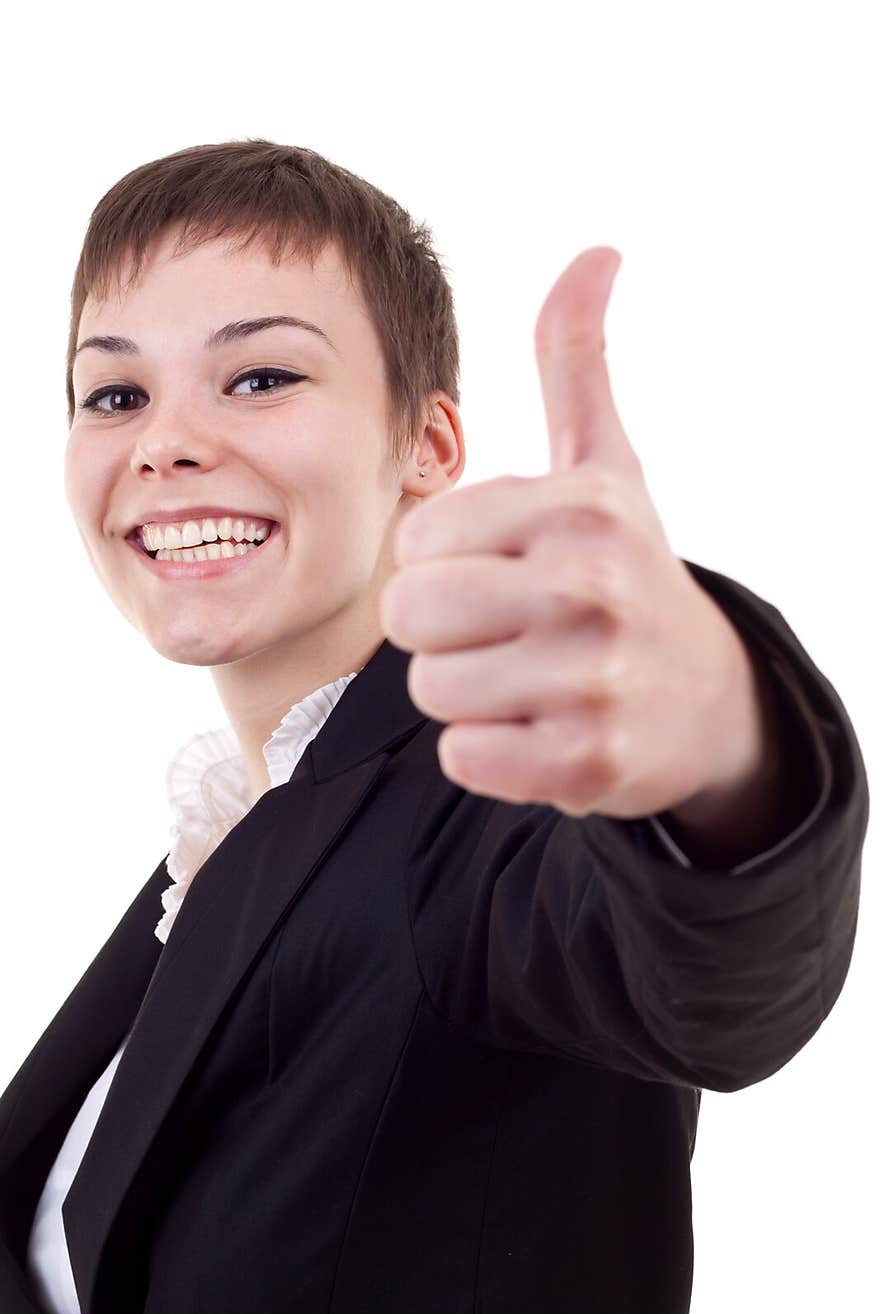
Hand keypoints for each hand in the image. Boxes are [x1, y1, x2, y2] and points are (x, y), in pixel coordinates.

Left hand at [379, 248, 767, 819]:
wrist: (709, 700)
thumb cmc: (628, 572)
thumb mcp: (607, 466)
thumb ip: (576, 362)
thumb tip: (597, 251)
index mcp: (578, 507)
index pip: (418, 540)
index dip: (445, 562)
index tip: (504, 570)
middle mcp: (591, 588)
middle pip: (410, 614)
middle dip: (444, 628)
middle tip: (506, 630)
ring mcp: (593, 680)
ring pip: (433, 689)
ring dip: (467, 690)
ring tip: (527, 677)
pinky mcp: (588, 763)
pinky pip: (464, 757)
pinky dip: (490, 750)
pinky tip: (540, 727)